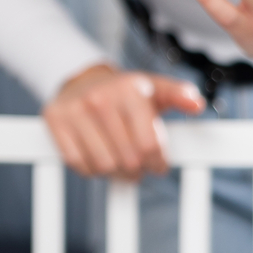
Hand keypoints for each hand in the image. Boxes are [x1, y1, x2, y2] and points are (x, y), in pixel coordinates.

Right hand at [43, 63, 204, 177]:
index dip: (158, 163)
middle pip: (128, 159)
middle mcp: (100, 97)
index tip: (159, 165)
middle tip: (139, 167)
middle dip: (138, 170)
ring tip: (121, 164)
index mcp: (129, 89)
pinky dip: (92, 170)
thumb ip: (179, 95)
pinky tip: (100, 160)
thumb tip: (197, 105)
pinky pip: (77, 163)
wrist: (83, 79)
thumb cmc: (125, 91)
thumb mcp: (155, 88)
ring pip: (103, 165)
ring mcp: (75, 109)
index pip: (149, 145)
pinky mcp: (55, 120)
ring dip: (116, 173)